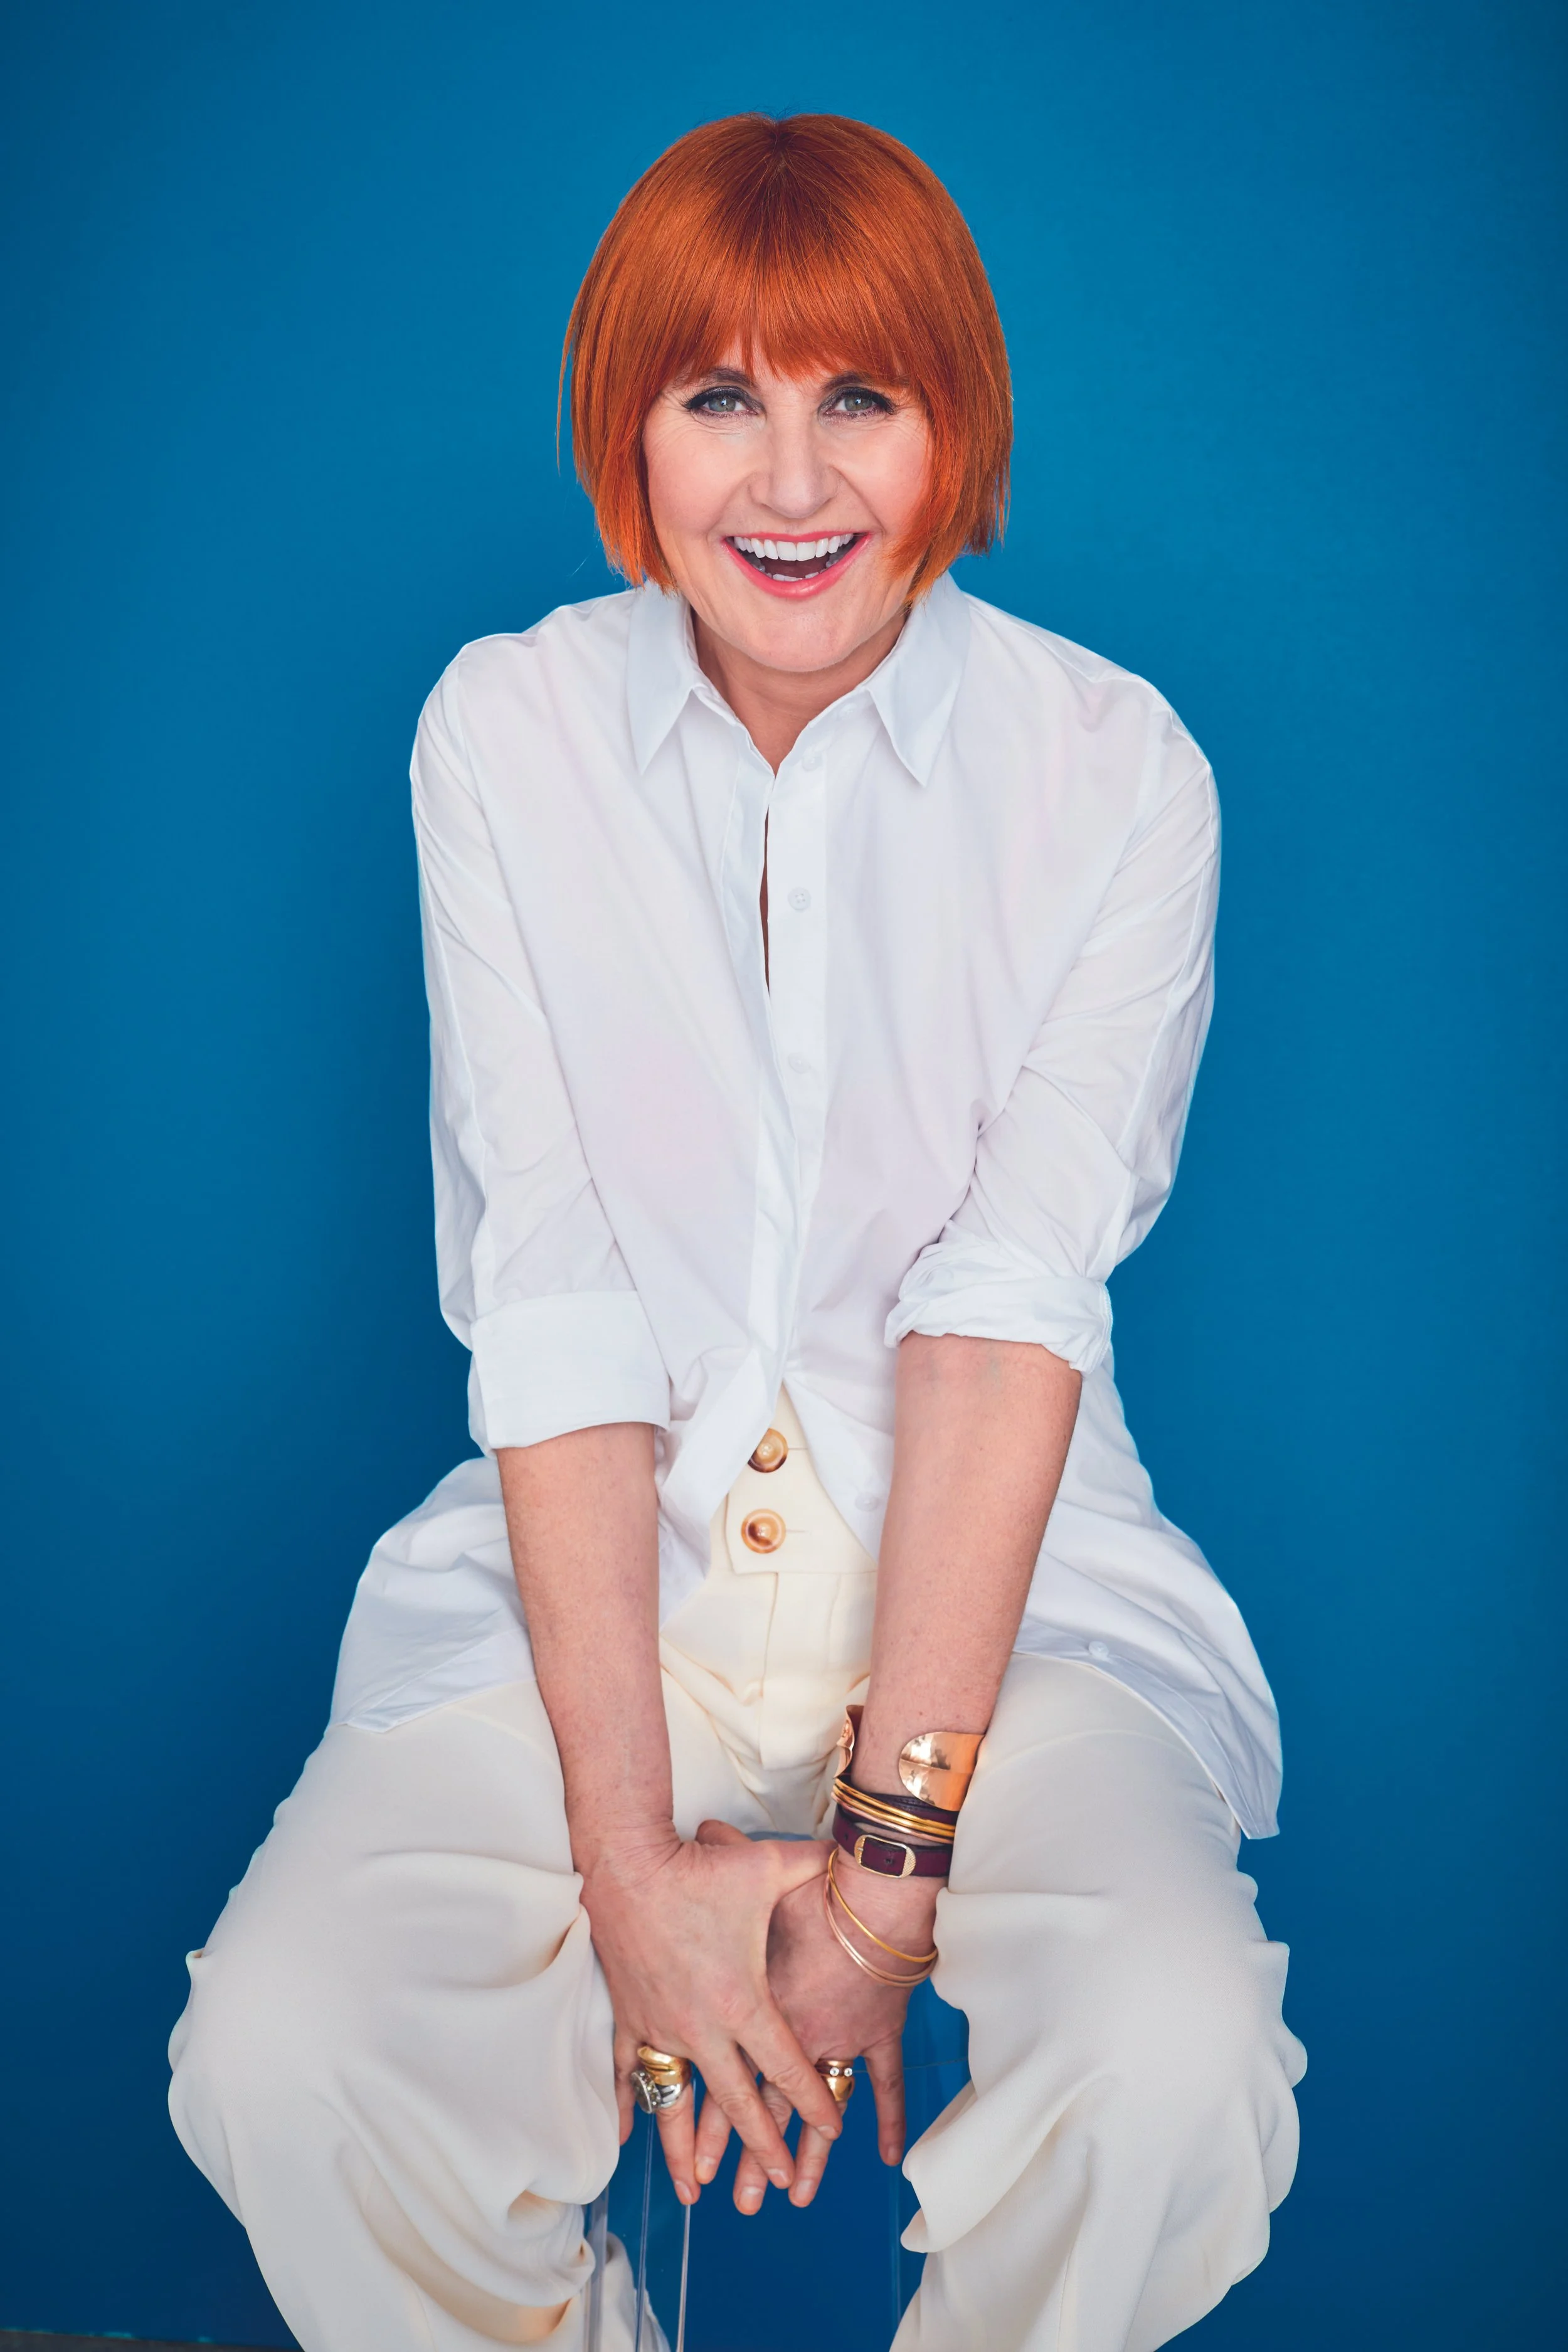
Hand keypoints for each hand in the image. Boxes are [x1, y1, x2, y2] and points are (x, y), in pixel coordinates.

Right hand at [577, 1823, 843, 2205]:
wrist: (628, 1865)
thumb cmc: (700, 1868)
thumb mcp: (767, 1867)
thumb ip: (815, 1868)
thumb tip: (852, 1853)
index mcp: (742, 2001)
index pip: (786, 2067)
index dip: (813, 2101)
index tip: (832, 2129)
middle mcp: (701, 2027)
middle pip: (736, 2103)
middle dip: (761, 2144)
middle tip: (779, 2181)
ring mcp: (660, 2027)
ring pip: (676, 2104)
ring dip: (685, 2150)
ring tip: (696, 2191)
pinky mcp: (629, 2016)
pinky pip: (628, 2073)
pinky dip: (630, 2105)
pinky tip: (629, 2138)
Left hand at [691, 1826, 939, 2211]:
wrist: (872, 1897)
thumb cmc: (808, 1889)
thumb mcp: (750, 1870)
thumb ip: (721, 1853)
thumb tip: (697, 1829)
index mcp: (753, 2010)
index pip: (726, 2080)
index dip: (709, 2123)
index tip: (695, 2164)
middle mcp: (791, 2035)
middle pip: (763, 2108)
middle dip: (747, 2158)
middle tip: (735, 2202)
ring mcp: (837, 2039)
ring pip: (817, 2111)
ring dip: (805, 2156)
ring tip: (793, 2197)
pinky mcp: (877, 2033)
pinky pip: (885, 2085)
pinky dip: (887, 2118)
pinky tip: (883, 2157)